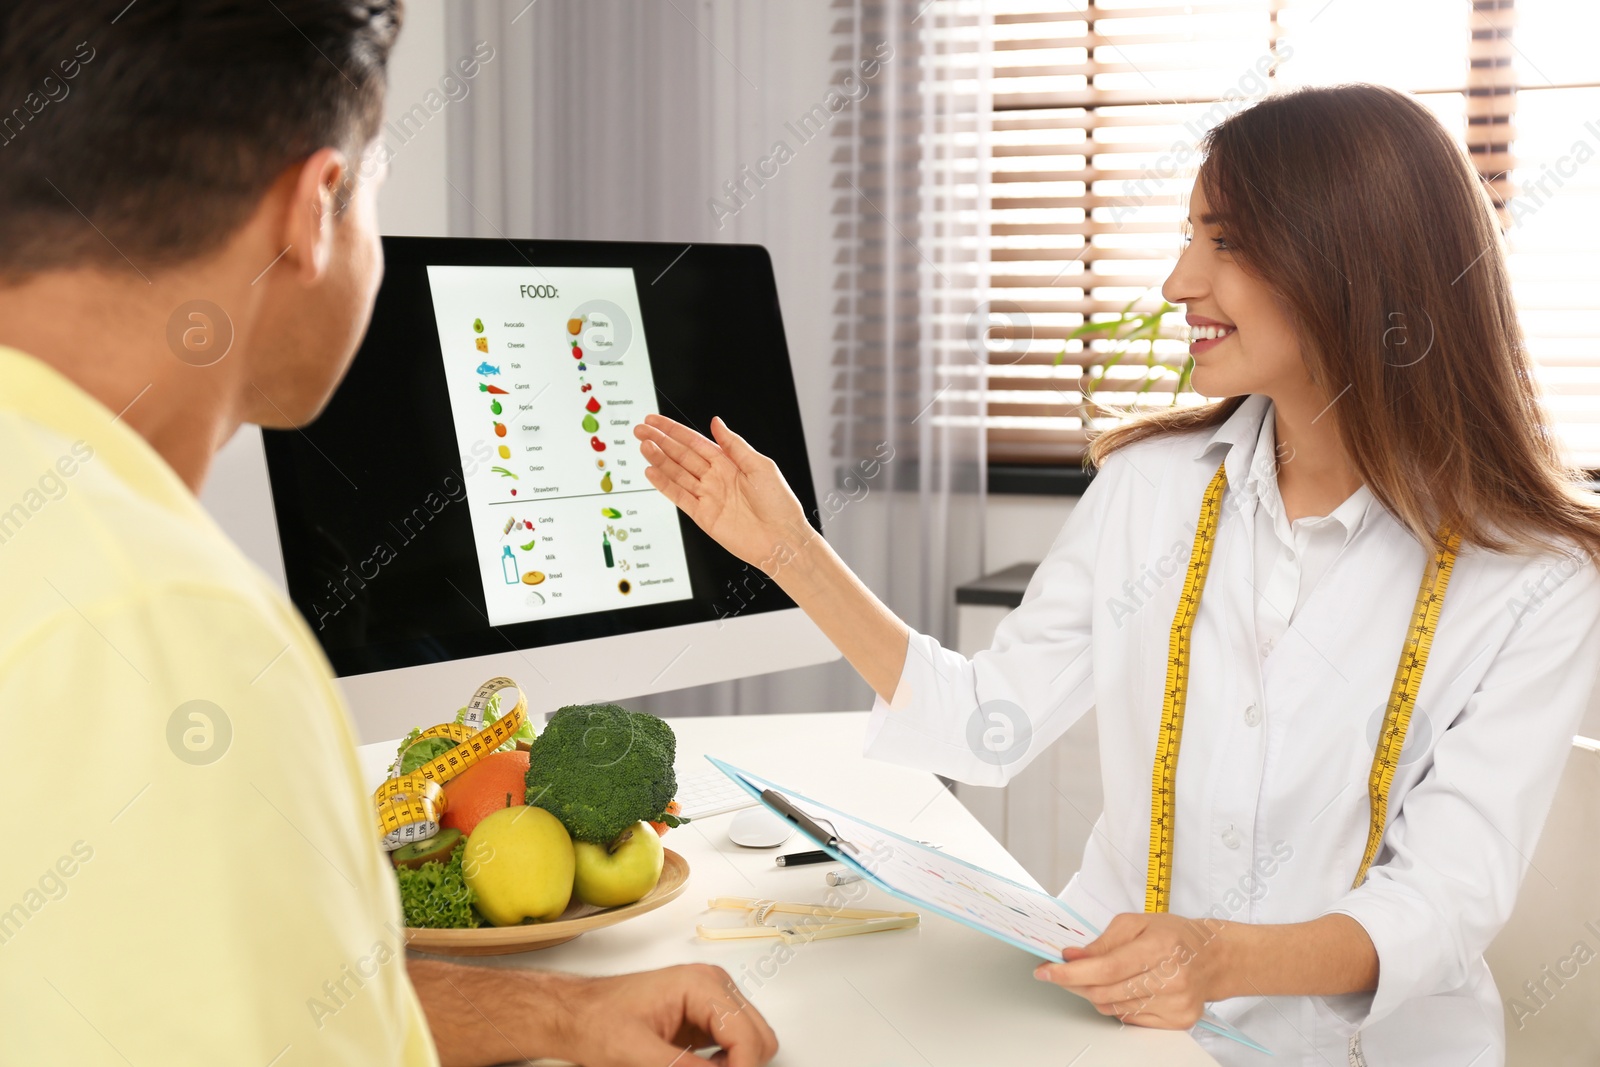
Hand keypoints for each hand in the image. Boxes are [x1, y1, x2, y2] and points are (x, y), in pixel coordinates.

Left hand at [553, 964, 778, 1066]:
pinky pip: (736, 1043)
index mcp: (701, 985)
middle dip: (742, 1065)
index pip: (748, 1036)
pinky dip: (727, 1064)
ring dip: (735, 1065)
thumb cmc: (597, 1022)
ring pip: (752, 1041)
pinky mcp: (706, 1015)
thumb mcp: (637, 1054)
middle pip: (760, 1037)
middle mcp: (714, 986)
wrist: (576, 1014)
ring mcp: (712, 999)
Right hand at [634, 414, 812, 571]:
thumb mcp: (760, 465)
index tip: (655, 421)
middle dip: (660, 442)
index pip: (695, 442)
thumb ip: (734, 444)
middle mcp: (716, 478)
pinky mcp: (703, 516)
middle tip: (640, 431)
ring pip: (677, 474)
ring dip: (659, 460)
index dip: (674, 431)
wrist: (782, 539)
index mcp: (730, 463)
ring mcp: (708, 497)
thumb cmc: (780, 503)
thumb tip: (716, 422)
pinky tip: (651, 472)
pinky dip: (664, 485)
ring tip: (643, 447)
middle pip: (681, 456)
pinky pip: (679, 497)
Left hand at [1032, 913, 1228, 1028]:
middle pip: (1107, 991)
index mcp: (1161, 947)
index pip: (1107, 967)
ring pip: (1114, 1008)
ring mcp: (1176, 1004)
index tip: (1047, 971)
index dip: (1073, 972)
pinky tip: (1122, 989)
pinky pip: (1130, 1019)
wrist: (1214, 957)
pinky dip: (1116, 1004)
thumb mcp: (1137, 923)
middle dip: (1076, 983)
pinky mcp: (1178, 1021)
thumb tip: (1073, 957)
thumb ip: (1103, 941)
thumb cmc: (1176, 936)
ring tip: (1096, 977)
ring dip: (1095, 993)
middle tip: (1061, 972)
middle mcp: (1172, 979)